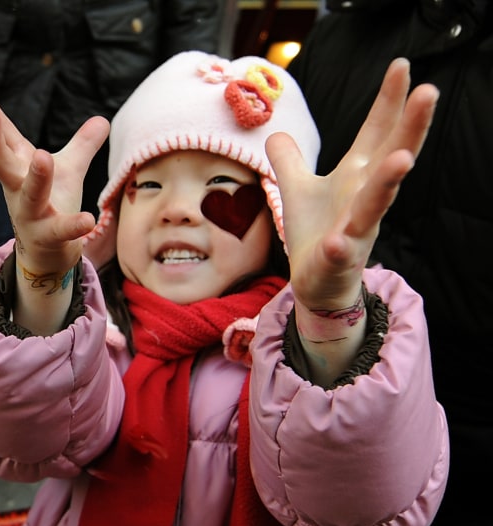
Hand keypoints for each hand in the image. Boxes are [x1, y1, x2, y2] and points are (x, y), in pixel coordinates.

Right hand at [0, 73, 108, 274]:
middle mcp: (16, 187)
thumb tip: (102, 120)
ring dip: (36, 176)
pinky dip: (73, 225)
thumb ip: (82, 145)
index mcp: (17, 165)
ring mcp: (30, 213)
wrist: (48, 256)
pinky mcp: (48, 236)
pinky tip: (88, 219)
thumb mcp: (68, 170)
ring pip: (29, 195)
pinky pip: (60, 230)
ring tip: (43, 156)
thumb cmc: (51, 206)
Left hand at [267, 58, 437, 310]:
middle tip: (430, 91)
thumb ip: (289, 160)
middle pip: (392, 156)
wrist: (318, 281)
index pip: (377, 131)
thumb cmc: (317, 231)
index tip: (402, 65)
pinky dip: (342, 245)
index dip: (389, 100)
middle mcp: (364, 196)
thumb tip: (276, 133)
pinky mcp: (340, 257)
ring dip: (389, 181)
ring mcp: (357, 227)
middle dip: (411, 127)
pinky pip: (343, 250)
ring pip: (377, 203)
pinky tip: (340, 241)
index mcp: (357, 174)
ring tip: (403, 159)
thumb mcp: (297, 188)